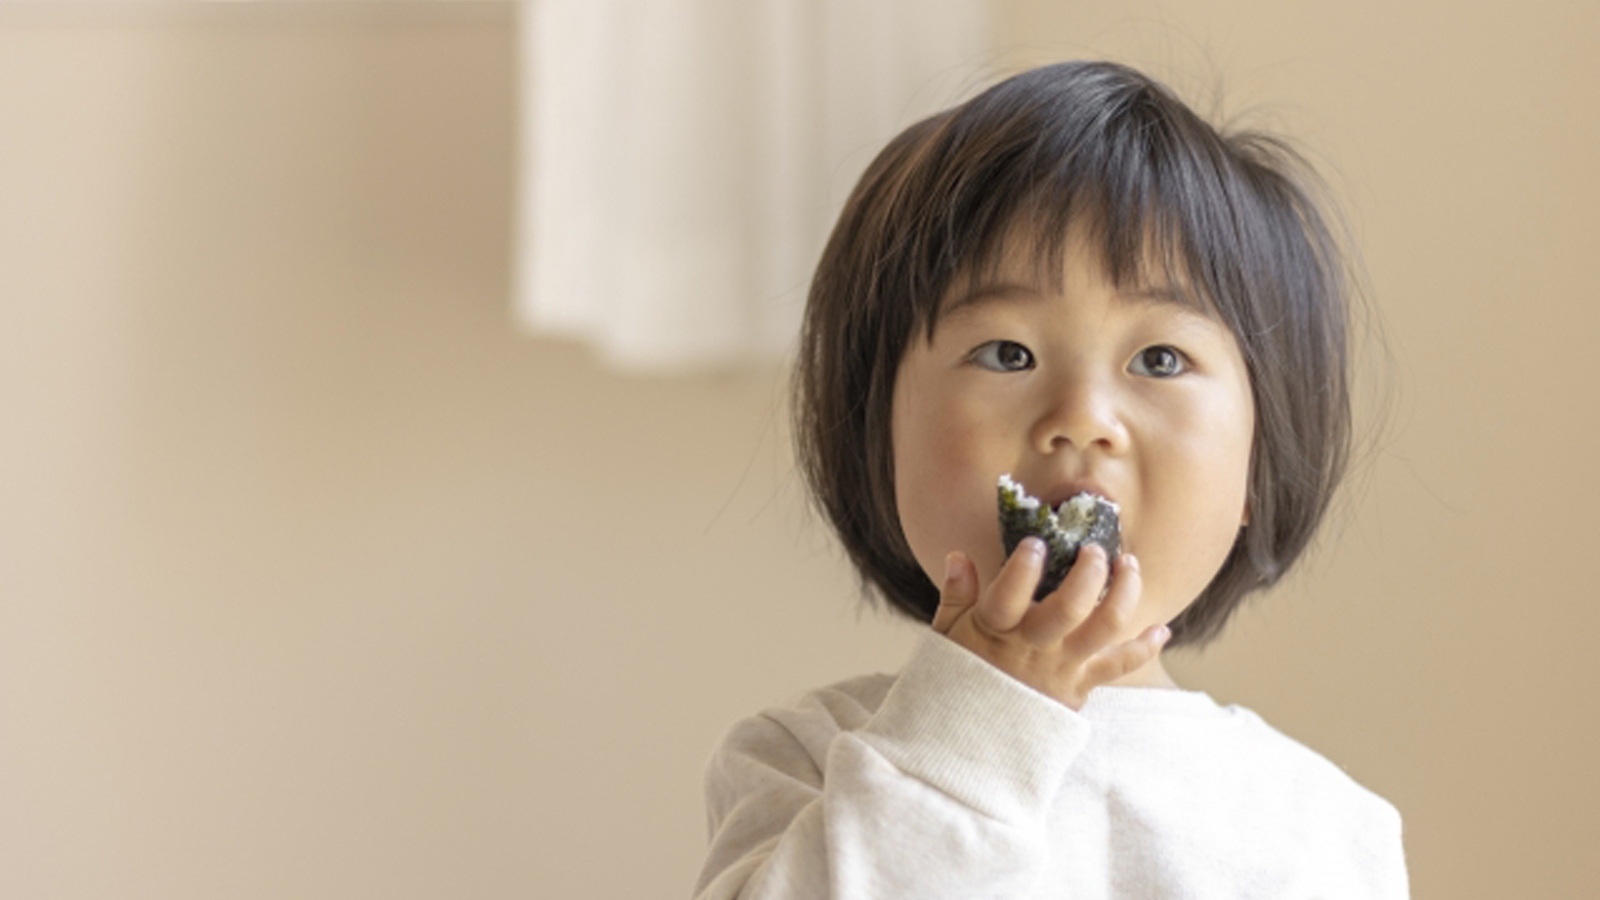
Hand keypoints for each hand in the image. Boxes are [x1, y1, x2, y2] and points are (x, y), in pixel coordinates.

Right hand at [930, 537, 1170, 710]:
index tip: (1035, 543)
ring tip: (1129, 564)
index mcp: (994, 629)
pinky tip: (1162, 630)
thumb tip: (958, 556)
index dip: (1025, 565)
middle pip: (1070, 606)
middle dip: (1089, 571)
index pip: (1010, 593)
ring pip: (1105, 626)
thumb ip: (955, 594)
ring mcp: (1062, 666)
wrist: (973, 741)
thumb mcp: (947, 634)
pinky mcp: (1081, 685)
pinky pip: (1120, 665)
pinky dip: (1145, 648)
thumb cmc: (959, 678)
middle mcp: (1033, 646)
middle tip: (1094, 549)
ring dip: (1125, 592)